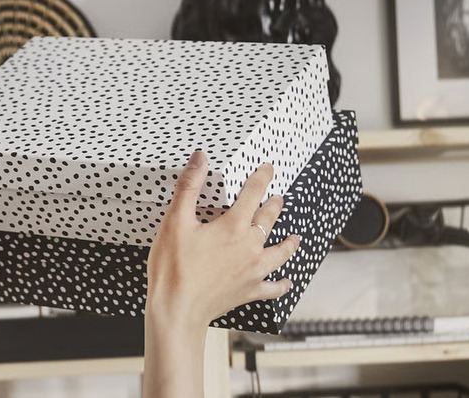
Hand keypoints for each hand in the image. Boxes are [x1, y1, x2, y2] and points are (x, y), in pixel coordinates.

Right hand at [145, 151, 298, 328]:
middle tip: (279, 198)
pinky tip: (286, 282)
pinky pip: (273, 288)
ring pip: (279, 252)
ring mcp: (253, 270)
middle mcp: (250, 246)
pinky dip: (281, 284)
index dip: (261, 178)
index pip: (253, 194)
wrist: (178, 310)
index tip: (268, 168)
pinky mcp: (250, 291)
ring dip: (288, 243)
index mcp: (233, 226)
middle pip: (268, 220)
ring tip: (295, 237)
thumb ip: (189, 187)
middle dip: (274, 206)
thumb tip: (200, 158)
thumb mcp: (175, 221)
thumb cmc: (173, 267)